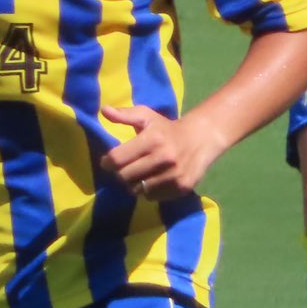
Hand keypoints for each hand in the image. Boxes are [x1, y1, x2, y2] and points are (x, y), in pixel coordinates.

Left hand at [97, 106, 220, 201]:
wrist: (201, 138)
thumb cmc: (167, 128)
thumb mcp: (146, 116)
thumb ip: (125, 115)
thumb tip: (104, 110)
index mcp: (152, 139)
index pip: (117, 159)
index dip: (107, 162)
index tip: (108, 161)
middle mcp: (163, 158)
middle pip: (124, 177)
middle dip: (120, 173)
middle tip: (124, 168)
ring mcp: (173, 175)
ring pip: (137, 190)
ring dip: (134, 184)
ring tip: (138, 175)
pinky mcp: (181, 187)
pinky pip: (153, 197)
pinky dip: (148, 191)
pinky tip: (153, 180)